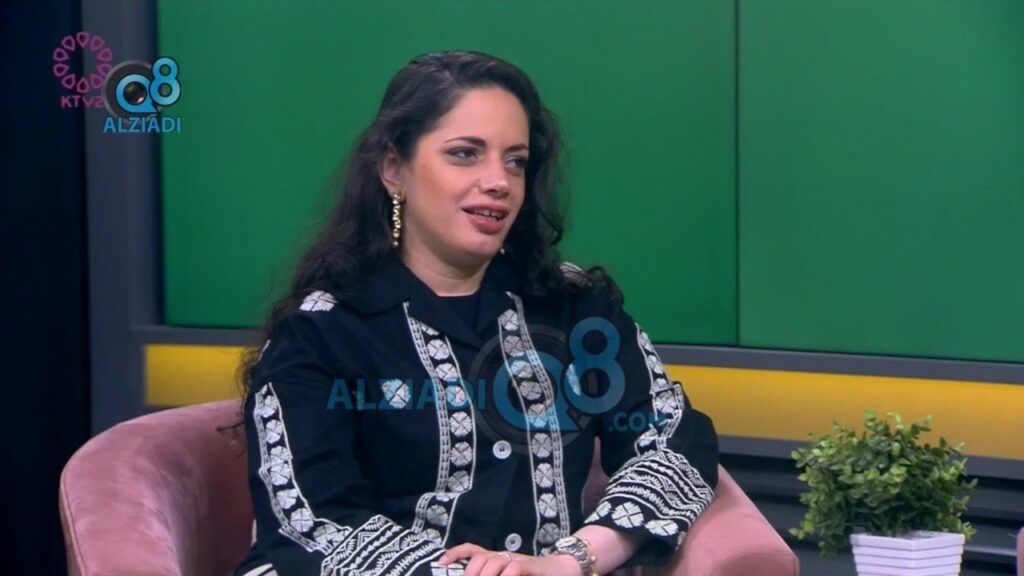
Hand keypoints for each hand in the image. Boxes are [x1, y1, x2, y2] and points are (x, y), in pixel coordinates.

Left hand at [439, 542, 582, 575]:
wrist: (564, 570)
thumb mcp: (510, 575)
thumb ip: (496, 574)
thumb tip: (475, 575)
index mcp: (497, 559)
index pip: (473, 550)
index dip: (456, 553)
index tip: (441, 562)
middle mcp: (505, 556)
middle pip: (480, 558)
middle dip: (469, 573)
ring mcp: (518, 560)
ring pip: (493, 562)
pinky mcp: (530, 566)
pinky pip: (513, 569)